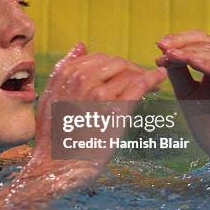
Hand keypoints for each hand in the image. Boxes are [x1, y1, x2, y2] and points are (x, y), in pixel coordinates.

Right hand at [7, 43, 166, 204]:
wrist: (55, 164)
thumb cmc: (52, 135)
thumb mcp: (49, 97)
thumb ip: (63, 70)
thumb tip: (81, 45)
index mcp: (66, 75)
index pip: (97, 57)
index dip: (113, 63)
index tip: (123, 71)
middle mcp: (81, 80)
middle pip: (114, 62)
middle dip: (129, 68)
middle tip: (141, 78)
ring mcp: (98, 94)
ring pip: (128, 72)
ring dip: (143, 74)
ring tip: (153, 82)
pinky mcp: (114, 111)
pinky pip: (137, 87)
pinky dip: (151, 79)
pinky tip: (160, 80)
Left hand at [156, 30, 209, 156]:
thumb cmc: (209, 124)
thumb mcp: (187, 93)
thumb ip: (177, 72)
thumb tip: (164, 53)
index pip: (203, 40)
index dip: (181, 39)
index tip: (160, 44)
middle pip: (209, 44)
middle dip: (183, 46)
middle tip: (163, 50)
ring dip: (192, 54)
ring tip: (171, 55)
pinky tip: (193, 62)